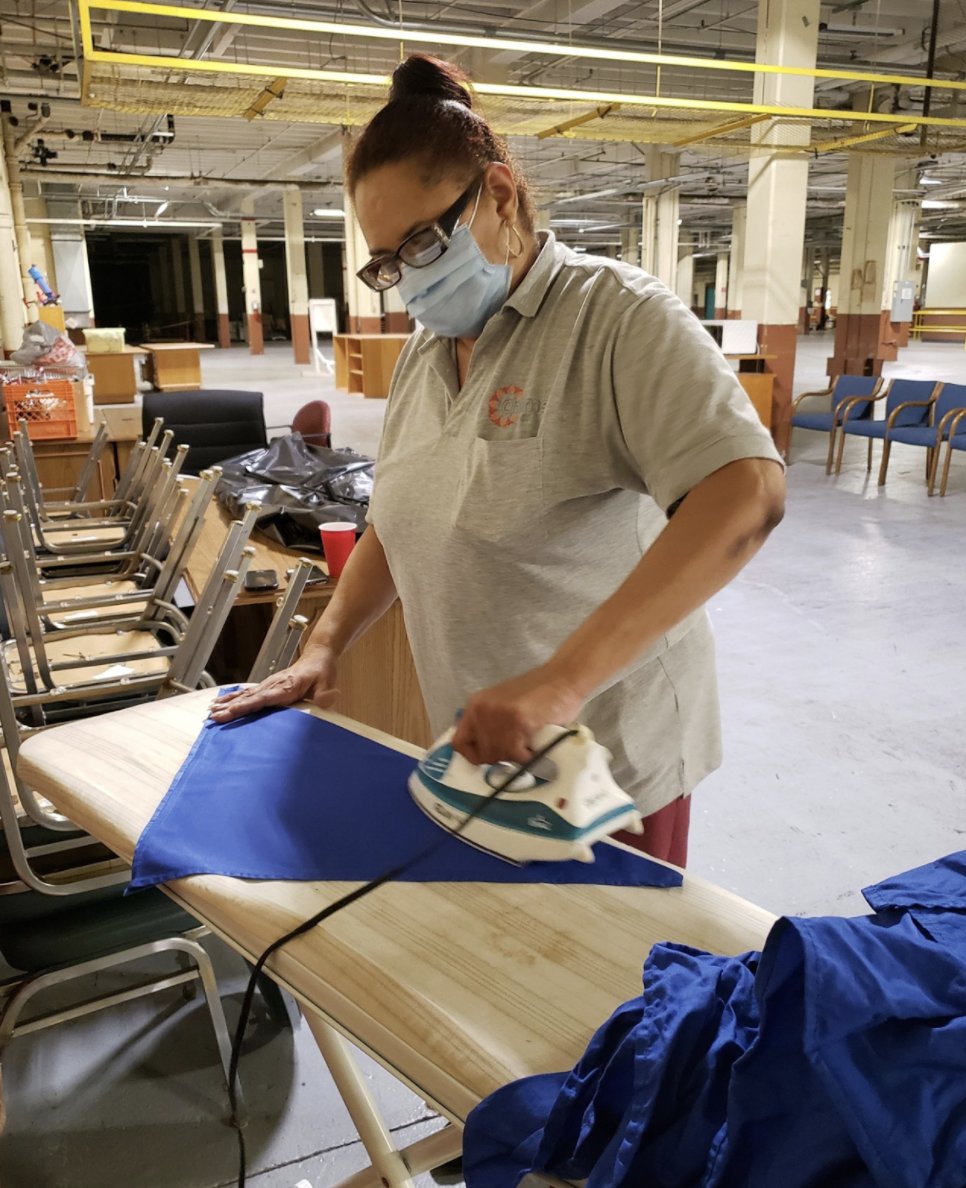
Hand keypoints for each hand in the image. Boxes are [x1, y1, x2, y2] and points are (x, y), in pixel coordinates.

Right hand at [208, 652, 338, 722]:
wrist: (318, 656)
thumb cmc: (322, 671)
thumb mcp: (327, 682)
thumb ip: (325, 694)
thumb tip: (328, 698)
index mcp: (286, 687)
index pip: (263, 698)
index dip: (247, 706)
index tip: (231, 711)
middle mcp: (274, 685)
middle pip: (249, 698)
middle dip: (231, 708)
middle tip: (213, 717)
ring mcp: (269, 685)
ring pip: (245, 695)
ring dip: (228, 703)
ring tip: (211, 712)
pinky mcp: (268, 686)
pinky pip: (248, 693)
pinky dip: (233, 698)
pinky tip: (221, 703)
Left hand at [451, 665, 583, 766]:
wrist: (564, 677)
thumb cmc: (539, 694)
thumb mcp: (504, 705)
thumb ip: (490, 724)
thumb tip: (483, 753)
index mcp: (475, 705)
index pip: (459, 743)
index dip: (474, 756)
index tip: (491, 758)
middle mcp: (481, 709)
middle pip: (482, 754)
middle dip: (501, 757)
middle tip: (518, 748)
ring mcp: (498, 715)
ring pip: (500, 756)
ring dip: (517, 756)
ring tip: (530, 743)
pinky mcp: (518, 721)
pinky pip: (518, 755)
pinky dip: (530, 756)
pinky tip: (537, 743)